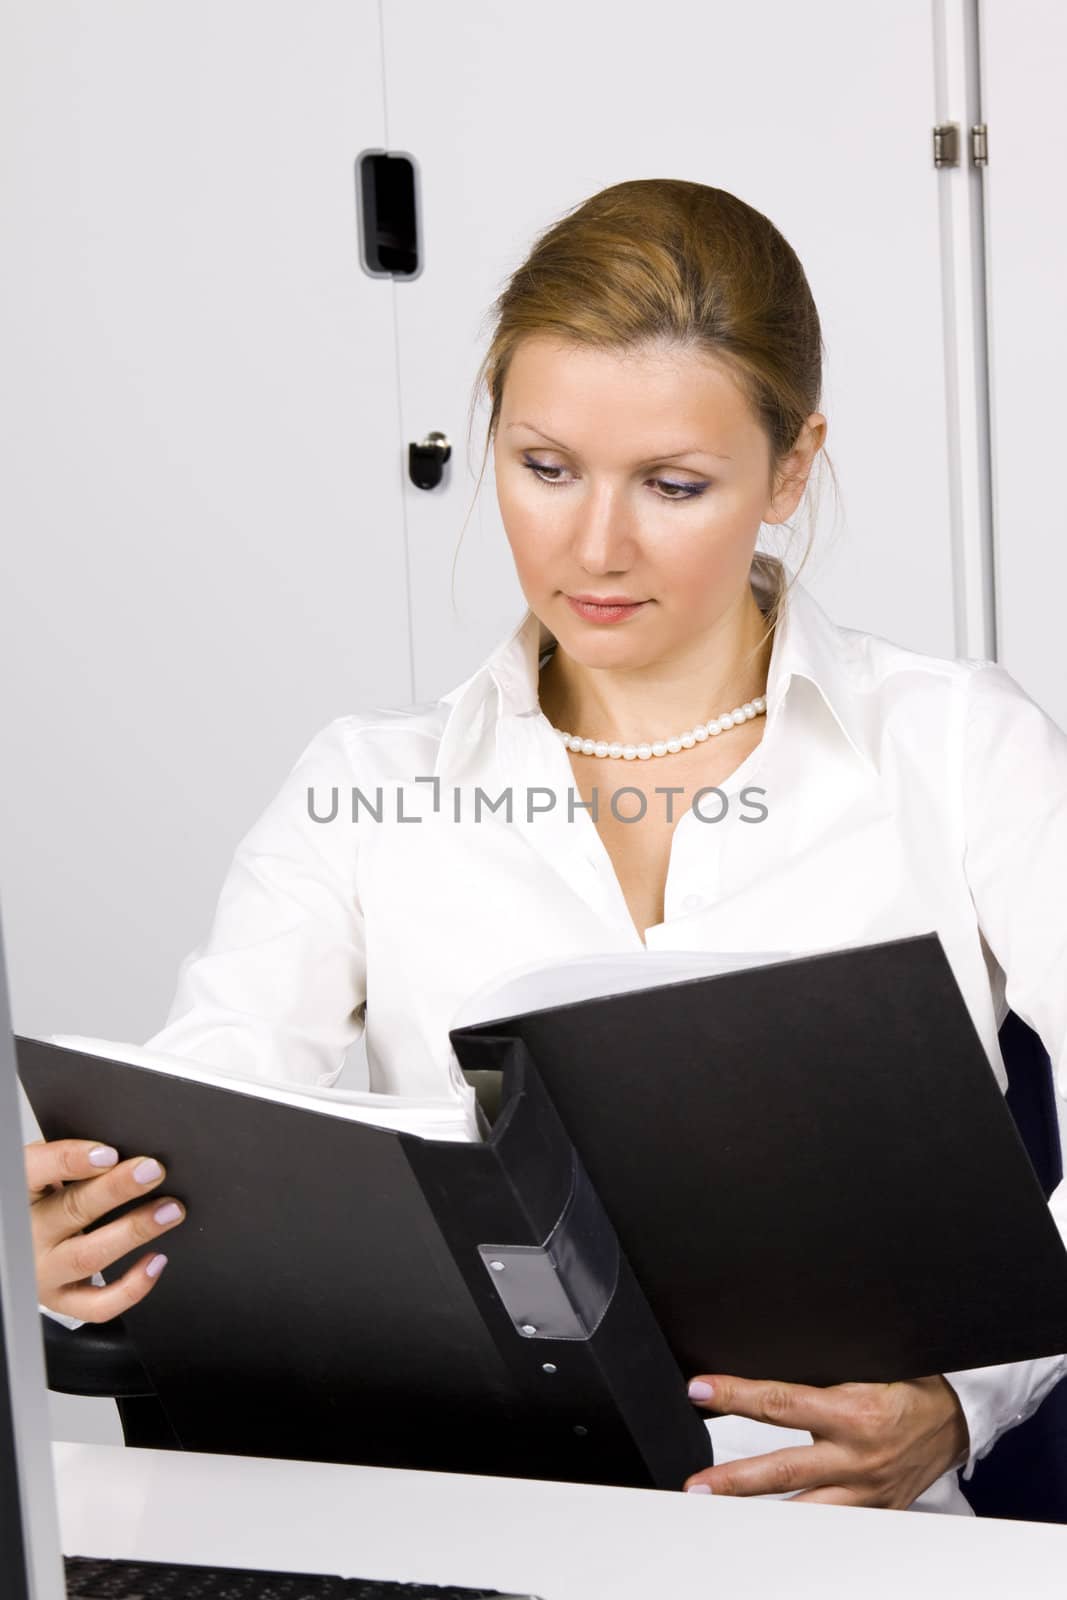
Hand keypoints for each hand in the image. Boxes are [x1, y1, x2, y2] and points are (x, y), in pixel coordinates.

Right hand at [25, 1138, 186, 1322]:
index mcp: (19, 1193)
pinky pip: (98, 1304)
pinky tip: (156, 1260)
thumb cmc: (41, 1199)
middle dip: (117, 1189)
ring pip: (89, 1256)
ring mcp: (44, 1271)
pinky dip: (132, 1287)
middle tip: (152, 1171)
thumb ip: (73, 1160)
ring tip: (169, 1210)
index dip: (71, 1161)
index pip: (35, 1172)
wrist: (17, 1248)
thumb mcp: (45, 1174)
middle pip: (72, 1210)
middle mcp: (28, 1235)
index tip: (109, 1152)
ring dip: (134, 1230)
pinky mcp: (62, 1300)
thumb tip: (127, 1144)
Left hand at [683, 1372, 970, 1507]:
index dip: (735, 1395)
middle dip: (733, 1481)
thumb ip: (820, 1374)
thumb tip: (766, 1364)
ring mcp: (865, 1492)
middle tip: (694, 1485)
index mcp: (853, 1413)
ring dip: (756, 1513)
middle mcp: (857, 1458)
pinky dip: (800, 1528)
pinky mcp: (874, 1513)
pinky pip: (831, 1525)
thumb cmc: (908, 1384)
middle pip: (782, 1472)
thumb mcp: (866, 1366)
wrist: (955, 1421)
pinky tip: (769, 1528)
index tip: (699, 1390)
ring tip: (717, 1511)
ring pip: (802, 1511)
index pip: (780, 1404)